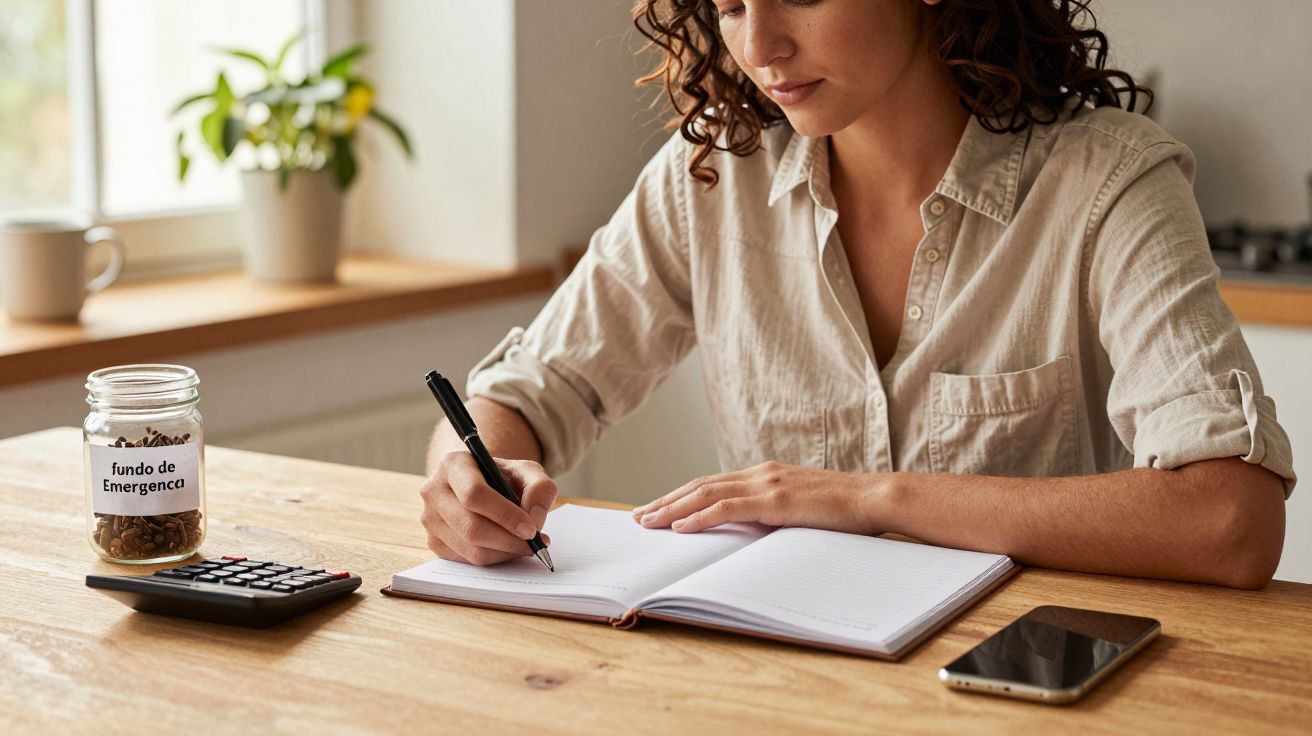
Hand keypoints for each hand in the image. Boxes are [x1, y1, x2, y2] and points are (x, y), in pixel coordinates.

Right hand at [419, 453, 556, 564]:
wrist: (479, 485)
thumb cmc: (502, 477)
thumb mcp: (527, 471)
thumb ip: (539, 488)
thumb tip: (535, 518)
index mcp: (453, 464)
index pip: (474, 495)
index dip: (505, 515)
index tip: (531, 529)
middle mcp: (434, 490)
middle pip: (471, 527)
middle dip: (508, 540)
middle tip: (535, 543)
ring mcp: (430, 518)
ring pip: (470, 549)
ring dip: (504, 553)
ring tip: (525, 545)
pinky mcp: (433, 542)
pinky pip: (466, 560)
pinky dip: (493, 559)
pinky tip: (507, 548)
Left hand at [630, 461, 881, 534]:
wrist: (876, 498)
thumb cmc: (845, 510)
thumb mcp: (801, 509)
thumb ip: (774, 513)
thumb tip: (751, 532)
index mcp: (765, 474)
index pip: (712, 483)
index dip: (681, 495)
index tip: (657, 508)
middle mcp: (760, 473)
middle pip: (700, 485)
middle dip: (666, 500)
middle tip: (638, 516)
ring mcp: (767, 484)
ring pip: (706, 494)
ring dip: (672, 508)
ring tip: (648, 522)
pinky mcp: (776, 500)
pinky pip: (728, 508)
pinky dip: (700, 516)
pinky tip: (680, 527)